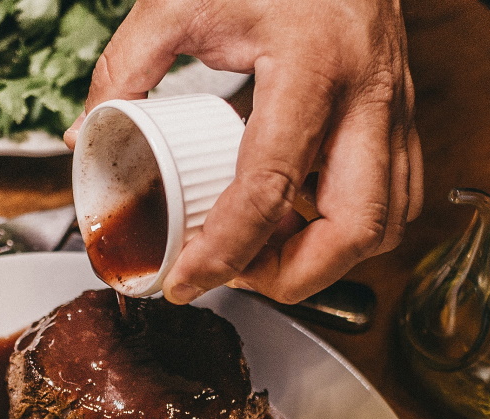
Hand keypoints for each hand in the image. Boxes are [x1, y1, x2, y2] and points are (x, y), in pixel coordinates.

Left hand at [67, 0, 421, 304]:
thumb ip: (125, 65)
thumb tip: (86, 134)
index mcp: (311, 65)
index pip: (268, 186)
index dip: (225, 251)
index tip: (186, 282)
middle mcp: (367, 94)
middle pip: (356, 228)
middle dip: (296, 275)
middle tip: (239, 277)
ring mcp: (395, 107)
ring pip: (387, 222)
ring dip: (328, 257)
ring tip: (266, 249)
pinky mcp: (404, 115)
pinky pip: (396, 196)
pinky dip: (349, 227)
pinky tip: (300, 216)